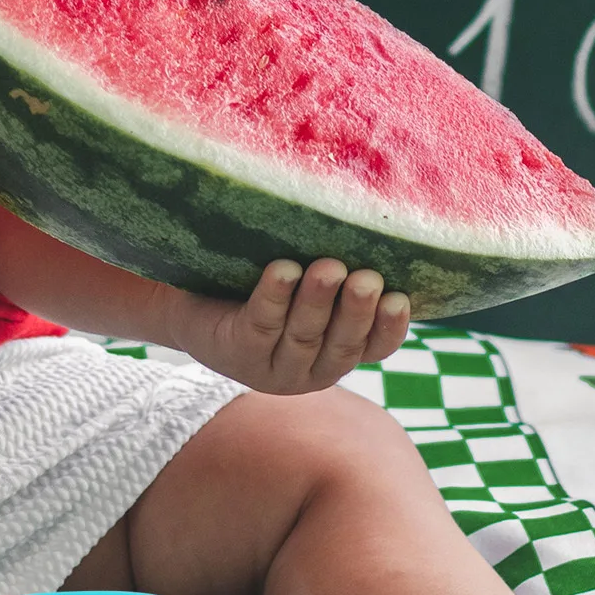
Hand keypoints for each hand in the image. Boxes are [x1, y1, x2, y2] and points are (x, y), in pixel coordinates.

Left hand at [166, 259, 411, 394]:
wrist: (194, 303)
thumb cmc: (265, 285)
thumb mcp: (309, 284)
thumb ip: (342, 270)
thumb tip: (377, 225)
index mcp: (338, 353)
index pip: (374, 347)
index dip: (389, 328)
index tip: (399, 297)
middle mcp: (310, 369)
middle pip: (340, 345)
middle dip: (356, 311)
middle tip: (367, 279)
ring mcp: (273, 368)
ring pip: (302, 337)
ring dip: (317, 302)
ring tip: (329, 269)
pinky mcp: (237, 354)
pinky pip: (260, 325)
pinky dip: (273, 297)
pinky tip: (283, 271)